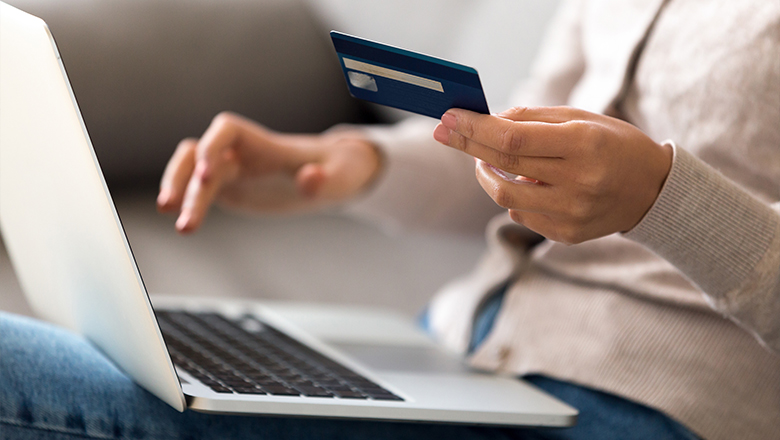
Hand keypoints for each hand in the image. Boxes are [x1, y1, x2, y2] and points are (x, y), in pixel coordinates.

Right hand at [157, 112, 380, 233]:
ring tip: (177, 223)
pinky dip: (184, 202)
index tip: (208, 172)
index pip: (227, 129)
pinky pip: (197, 191)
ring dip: (178, 191)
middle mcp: (241, 153)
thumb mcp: (340, 177)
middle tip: (174, 204)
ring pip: (191, 171)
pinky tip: (175, 220)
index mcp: (263, 143)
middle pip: (199, 153)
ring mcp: (232, 171)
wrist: (333, 176)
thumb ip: (325, 180)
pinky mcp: (230, 190)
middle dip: (183, 176)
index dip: (212, 145)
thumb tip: (309, 179)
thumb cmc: (338, 170)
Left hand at [433, 106, 672, 243]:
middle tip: (444, 131)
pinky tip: (525, 182)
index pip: (513, 140)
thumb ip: (532, 118)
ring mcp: (572, 213)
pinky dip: (513, 195)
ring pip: (505, 197)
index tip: (449, 118)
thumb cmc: (613, 145)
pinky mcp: (567, 234)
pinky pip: (522, 214)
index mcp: (584, 145)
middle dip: (468, 147)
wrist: (651, 191)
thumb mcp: (581, 118)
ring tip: (486, 160)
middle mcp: (579, 182)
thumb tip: (486, 120)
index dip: (475, 130)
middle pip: (504, 167)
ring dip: (487, 175)